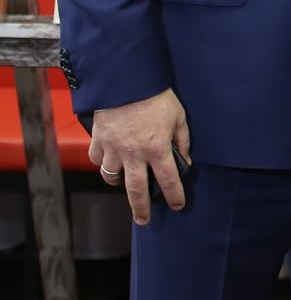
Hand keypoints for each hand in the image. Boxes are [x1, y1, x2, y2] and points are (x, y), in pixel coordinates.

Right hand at [87, 88, 191, 224]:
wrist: (126, 79)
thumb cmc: (156, 96)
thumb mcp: (179, 116)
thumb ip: (182, 140)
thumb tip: (185, 160)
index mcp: (157, 148)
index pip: (168, 180)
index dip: (174, 196)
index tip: (177, 205)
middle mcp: (134, 153)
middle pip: (136, 190)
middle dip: (141, 208)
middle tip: (144, 220)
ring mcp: (113, 148)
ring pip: (112, 177)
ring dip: (119, 183)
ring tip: (125, 184)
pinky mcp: (98, 140)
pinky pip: (97, 159)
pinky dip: (102, 163)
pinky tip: (109, 162)